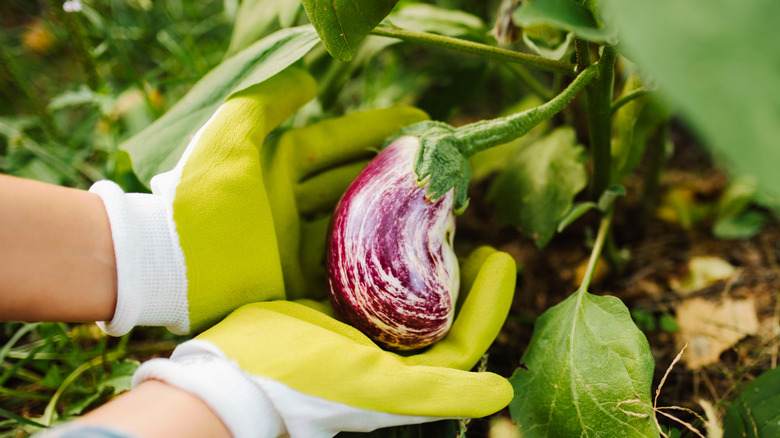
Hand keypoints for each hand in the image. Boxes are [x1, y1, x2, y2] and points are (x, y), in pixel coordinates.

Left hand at [89, 67, 427, 334]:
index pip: (337, 141)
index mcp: (276, 165)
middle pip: (351, 182)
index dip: (375, 129)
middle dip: (390, 173)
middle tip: (434, 168)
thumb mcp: (231, 133)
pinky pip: (340, 267)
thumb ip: (269, 101)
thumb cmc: (199, 195)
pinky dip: (368, 261)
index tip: (417, 122)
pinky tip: (401, 255)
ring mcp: (293, 242)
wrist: (169, 266)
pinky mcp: (295, 280)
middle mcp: (289, 201)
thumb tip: (310, 80)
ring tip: (430, 208)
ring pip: (352, 224)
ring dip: (386, 217)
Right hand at [132, 247, 516, 437]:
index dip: (488, 299)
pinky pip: (362, 266)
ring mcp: (353, 322)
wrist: (231, 374)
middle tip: (467, 227)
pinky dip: (377, 240)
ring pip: (400, 279)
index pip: (462, 333)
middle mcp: (384, 347)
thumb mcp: (379, 388)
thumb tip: (506, 393)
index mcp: (404, 370)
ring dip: (418, 246)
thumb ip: (443, 392)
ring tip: (433, 212)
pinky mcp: (323, 299)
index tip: (499, 255)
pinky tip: (383, 213)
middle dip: (455, 265)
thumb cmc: (307, 382)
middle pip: (434, 302)